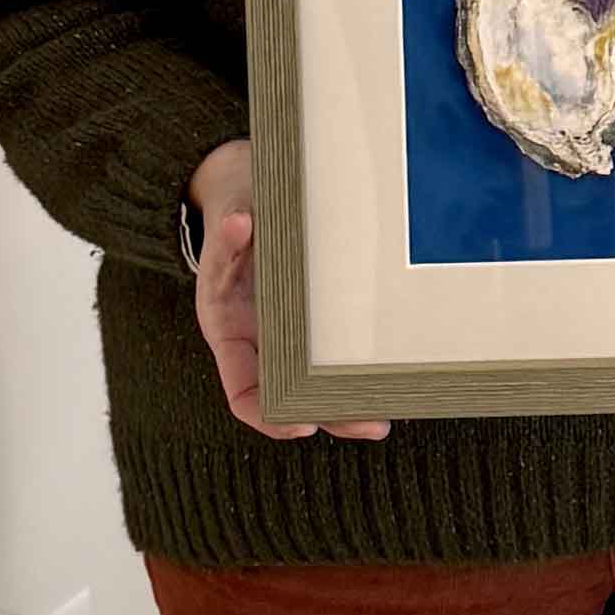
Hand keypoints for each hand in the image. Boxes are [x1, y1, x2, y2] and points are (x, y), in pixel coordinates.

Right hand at [187, 139, 389, 443]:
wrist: (249, 189)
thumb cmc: (236, 206)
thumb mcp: (227, 213)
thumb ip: (228, 230)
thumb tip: (238, 222)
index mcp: (228, 328)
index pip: (244, 391)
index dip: (269, 416)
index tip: (301, 425)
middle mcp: (259, 339)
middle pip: (291, 395)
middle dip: (328, 415)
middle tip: (370, 423)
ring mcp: (288, 330)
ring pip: (316, 381)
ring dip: (349, 400)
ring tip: (386, 412)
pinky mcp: (317, 314)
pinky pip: (335, 349)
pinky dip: (357, 364)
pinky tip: (388, 370)